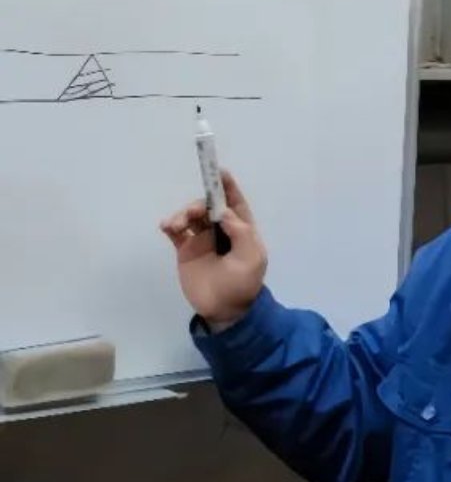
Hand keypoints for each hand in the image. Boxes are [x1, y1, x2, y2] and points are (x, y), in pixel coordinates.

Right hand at [159, 171, 267, 327]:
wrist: (225, 310)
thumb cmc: (243, 283)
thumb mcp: (251, 258)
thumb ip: (241, 233)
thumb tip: (225, 212)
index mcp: (242, 230)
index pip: (235, 203)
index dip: (227, 187)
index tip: (219, 171)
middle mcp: (222, 231)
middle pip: (208, 207)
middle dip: (198, 204)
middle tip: (190, 214)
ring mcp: (203, 240)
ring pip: (191, 217)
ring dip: (182, 215)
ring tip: (175, 225)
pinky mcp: (187, 251)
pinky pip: (177, 232)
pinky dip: (171, 225)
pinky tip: (167, 226)